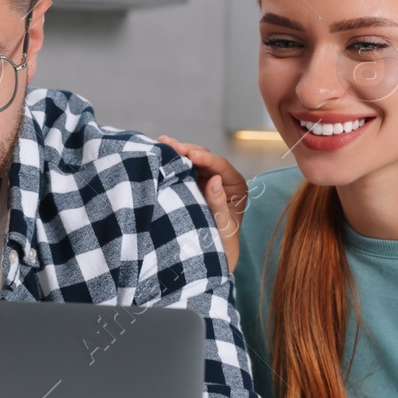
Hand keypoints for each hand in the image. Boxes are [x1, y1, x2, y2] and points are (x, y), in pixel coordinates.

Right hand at [157, 137, 247, 269]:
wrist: (209, 255)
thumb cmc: (221, 243)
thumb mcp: (222, 226)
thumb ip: (219, 203)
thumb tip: (214, 179)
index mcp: (236, 186)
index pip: (221, 166)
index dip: (205, 158)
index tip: (190, 154)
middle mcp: (222, 179)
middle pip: (206, 158)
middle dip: (188, 150)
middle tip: (171, 145)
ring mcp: (206, 179)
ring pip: (193, 159)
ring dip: (178, 151)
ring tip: (162, 141)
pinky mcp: (193, 182)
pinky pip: (184, 167)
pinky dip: (173, 159)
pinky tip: (160, 149)